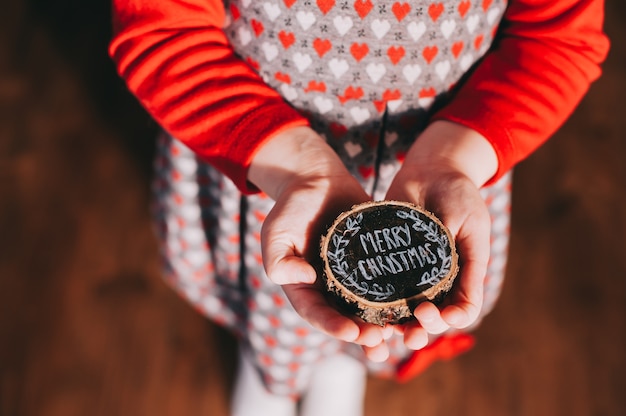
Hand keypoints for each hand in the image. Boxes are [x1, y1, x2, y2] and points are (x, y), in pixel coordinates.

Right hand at [248, 126, 391, 360]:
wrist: (318, 179)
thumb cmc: (292, 206)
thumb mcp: (275, 232)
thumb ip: (278, 260)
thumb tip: (304, 278)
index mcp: (305, 288)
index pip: (317, 314)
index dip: (334, 327)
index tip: (352, 333)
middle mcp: (331, 288)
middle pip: (347, 318)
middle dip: (364, 334)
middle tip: (380, 341)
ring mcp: (355, 276)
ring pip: (372, 306)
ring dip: (387, 323)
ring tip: (403, 334)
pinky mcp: (376, 261)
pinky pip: (390, 281)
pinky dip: (402, 296)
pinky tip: (418, 303)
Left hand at [385, 120, 497, 349]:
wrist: (432, 167)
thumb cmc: (459, 194)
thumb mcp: (472, 227)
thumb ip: (468, 263)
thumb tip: (460, 308)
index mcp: (459, 276)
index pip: (458, 312)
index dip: (447, 321)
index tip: (434, 313)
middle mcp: (433, 279)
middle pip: (427, 317)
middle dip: (419, 330)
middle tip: (407, 332)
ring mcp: (407, 270)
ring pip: (400, 307)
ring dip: (392, 324)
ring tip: (380, 334)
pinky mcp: (384, 256)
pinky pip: (376, 282)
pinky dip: (370, 297)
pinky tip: (359, 304)